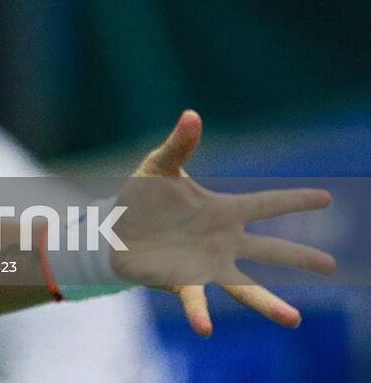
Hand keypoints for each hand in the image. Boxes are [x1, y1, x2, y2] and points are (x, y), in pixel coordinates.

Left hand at [111, 110, 334, 336]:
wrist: (114, 228)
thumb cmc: (143, 196)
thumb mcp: (158, 167)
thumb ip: (178, 145)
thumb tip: (192, 115)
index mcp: (222, 211)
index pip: (266, 204)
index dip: (294, 201)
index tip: (326, 198)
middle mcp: (223, 241)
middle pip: (269, 251)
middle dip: (300, 258)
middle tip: (331, 265)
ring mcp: (206, 265)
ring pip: (245, 286)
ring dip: (268, 303)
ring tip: (294, 319)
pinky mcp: (183, 281)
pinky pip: (196, 300)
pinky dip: (200, 314)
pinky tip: (206, 329)